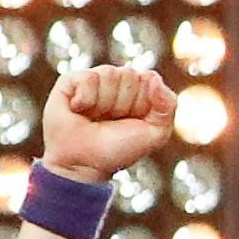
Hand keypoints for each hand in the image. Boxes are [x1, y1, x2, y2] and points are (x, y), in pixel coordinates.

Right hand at [36, 60, 175, 181]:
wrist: (84, 163)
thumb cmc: (118, 150)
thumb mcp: (155, 134)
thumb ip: (167, 105)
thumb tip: (154, 77)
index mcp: (139, 91)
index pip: (149, 77)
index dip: (143, 102)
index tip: (133, 121)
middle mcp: (116, 82)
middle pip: (129, 75)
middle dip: (123, 104)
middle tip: (111, 122)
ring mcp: (93, 80)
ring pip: (109, 74)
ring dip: (104, 104)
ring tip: (94, 118)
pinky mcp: (70, 81)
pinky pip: (87, 77)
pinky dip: (86, 99)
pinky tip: (79, 110)